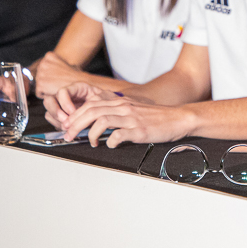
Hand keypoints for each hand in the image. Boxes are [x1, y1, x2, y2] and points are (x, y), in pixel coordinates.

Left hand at [32, 52, 83, 96]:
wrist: (80, 83)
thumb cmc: (75, 76)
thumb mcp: (66, 64)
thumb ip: (56, 65)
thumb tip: (53, 69)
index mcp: (48, 56)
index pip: (43, 68)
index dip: (51, 75)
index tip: (59, 76)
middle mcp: (43, 63)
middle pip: (39, 76)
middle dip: (47, 81)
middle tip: (58, 83)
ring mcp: (40, 73)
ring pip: (39, 85)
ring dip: (46, 88)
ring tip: (57, 87)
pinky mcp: (40, 85)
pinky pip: (39, 93)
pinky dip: (46, 95)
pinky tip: (55, 91)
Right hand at [43, 82, 104, 129]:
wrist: (108, 109)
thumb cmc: (105, 103)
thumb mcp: (101, 101)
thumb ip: (91, 107)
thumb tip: (82, 117)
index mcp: (76, 88)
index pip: (63, 92)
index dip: (65, 103)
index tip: (73, 112)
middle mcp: (66, 96)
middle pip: (49, 100)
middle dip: (56, 112)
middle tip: (66, 122)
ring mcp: (61, 106)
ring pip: (48, 112)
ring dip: (57, 121)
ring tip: (68, 127)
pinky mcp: (61, 117)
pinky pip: (52, 121)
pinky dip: (58, 125)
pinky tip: (67, 129)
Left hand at [57, 88, 193, 147]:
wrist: (177, 118)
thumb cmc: (156, 117)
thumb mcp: (133, 109)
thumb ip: (116, 112)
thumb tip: (97, 124)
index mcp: (120, 102)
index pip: (91, 104)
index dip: (76, 115)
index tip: (68, 125)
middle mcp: (123, 107)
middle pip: (91, 111)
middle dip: (76, 124)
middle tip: (69, 135)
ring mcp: (131, 118)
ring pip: (101, 121)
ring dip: (90, 133)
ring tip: (90, 142)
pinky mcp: (139, 130)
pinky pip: (118, 135)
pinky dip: (110, 142)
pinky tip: (110, 145)